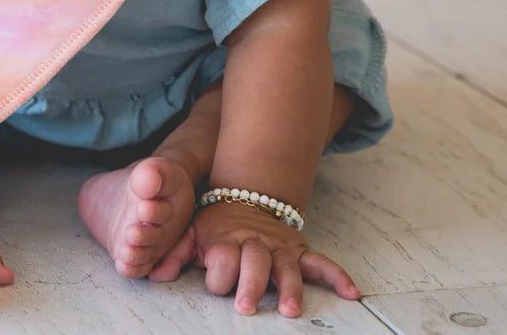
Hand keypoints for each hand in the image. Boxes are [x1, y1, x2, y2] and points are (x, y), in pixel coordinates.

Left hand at [155, 202, 358, 316]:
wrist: (245, 197)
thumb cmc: (215, 224)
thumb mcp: (191, 233)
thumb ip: (175, 253)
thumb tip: (154, 274)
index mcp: (227, 240)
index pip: (222, 260)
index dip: (218, 273)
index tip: (215, 283)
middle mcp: (256, 245)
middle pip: (254, 264)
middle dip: (250, 284)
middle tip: (245, 305)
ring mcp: (280, 248)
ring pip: (287, 268)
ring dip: (289, 289)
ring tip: (289, 309)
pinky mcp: (299, 251)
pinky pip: (321, 263)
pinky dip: (337, 276)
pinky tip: (351, 292)